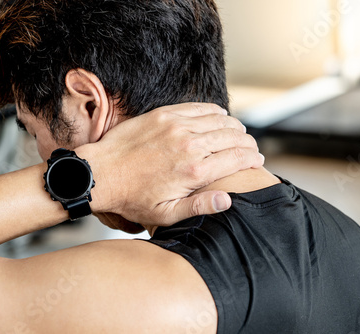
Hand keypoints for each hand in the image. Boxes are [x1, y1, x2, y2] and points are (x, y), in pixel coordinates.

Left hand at [82, 103, 263, 225]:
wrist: (101, 173)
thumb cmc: (133, 197)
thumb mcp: (166, 214)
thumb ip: (199, 207)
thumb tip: (228, 200)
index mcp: (194, 171)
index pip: (237, 158)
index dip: (252, 158)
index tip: (258, 160)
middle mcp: (190, 145)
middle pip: (233, 136)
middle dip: (247, 142)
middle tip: (251, 147)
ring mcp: (177, 126)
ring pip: (220, 119)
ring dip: (234, 126)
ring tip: (238, 133)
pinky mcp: (164, 114)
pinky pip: (199, 107)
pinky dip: (214, 111)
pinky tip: (219, 116)